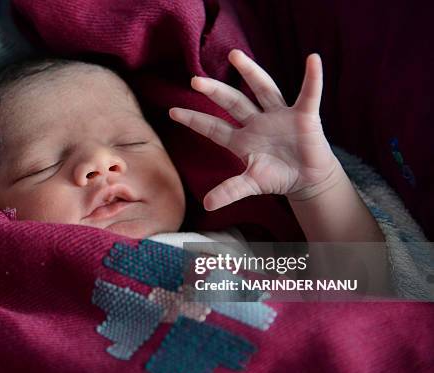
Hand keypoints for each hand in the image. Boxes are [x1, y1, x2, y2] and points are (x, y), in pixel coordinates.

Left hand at [170, 49, 340, 210]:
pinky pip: (308, 94)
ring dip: (250, 72)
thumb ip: (229, 191)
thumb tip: (207, 206)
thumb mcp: (251, 184)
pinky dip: (312, 79)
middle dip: (214, 92)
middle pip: (232, 102)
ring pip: (262, 89)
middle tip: (194, 80)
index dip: (194, 120)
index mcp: (241, 139)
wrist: (307, 179)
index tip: (172, 112)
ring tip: (234, 55)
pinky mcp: (304, 116)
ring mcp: (279, 116)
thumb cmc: (276, 177)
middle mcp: (256, 122)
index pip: (212, 127)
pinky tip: (312, 60)